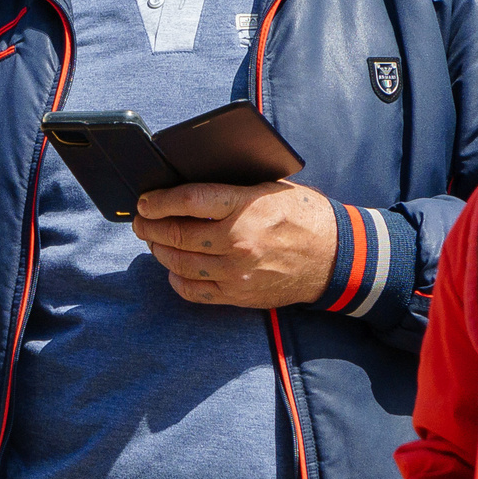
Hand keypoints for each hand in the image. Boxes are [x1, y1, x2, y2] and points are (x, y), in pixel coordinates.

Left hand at [131, 181, 337, 307]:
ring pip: (179, 264)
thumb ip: (233, 188)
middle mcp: (238, 240)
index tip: (144, 201)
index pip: (188, 201)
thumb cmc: (305, 217)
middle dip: (150, 226)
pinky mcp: (239, 294)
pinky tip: (174, 270)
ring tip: (154, 241)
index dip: (158, 201)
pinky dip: (177, 280)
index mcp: (246, 206)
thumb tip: (189, 184)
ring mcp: (237, 271)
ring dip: (159, 251)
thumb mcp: (272, 188)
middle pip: (177, 234)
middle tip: (141, 221)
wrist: (336, 258)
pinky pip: (194, 291)